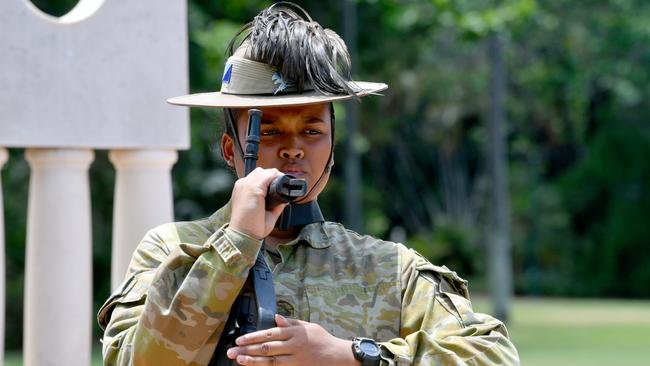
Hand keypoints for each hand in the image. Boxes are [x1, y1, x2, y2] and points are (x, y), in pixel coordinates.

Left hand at [226, 314, 357, 365]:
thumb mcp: (309, 326)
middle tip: (232, 351)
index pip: (269, 333)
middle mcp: (293, 345)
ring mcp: (295, 359)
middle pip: (266, 348)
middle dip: (247, 349)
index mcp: (295, 332)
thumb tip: (276, 317)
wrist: (338, 357)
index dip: (253, 337)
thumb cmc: (323, 340)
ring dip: (252, 361)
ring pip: (270, 361)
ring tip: (239, 360)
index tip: (240, 339)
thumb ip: (291, 322)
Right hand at [229, 168, 287, 239]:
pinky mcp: (254, 189)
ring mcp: (247, 185)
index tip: (277, 188)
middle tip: (282, 187)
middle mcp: (243, 185)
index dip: (269, 180)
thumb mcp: (264, 213)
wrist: (243, 234)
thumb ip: (275, 205)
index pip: (257, 177)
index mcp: (242, 190)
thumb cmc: (251, 227)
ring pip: (265, 172)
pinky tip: (282, 185)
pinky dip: (277, 178)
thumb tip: (285, 200)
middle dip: (273, 177)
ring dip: (276, 177)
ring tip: (283, 186)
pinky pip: (269, 176)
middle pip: (261, 172)